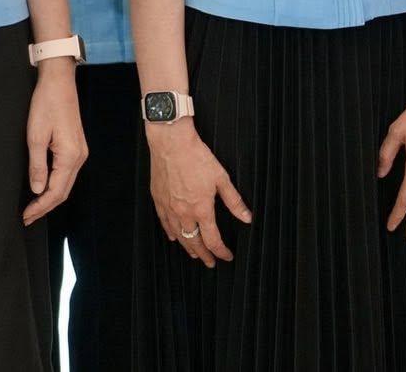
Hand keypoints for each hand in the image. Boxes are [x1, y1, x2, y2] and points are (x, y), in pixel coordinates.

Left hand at [21, 62, 86, 224]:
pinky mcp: (76, 147)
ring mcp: (80, 152)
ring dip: (50, 197)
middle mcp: (79, 157)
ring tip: (33, 207)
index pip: (56, 192)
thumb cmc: (46, 104)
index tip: (26, 216)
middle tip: (27, 217)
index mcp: (70, 156)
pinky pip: (66, 173)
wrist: (58, 83)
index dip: (40, 207)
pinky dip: (55, 184)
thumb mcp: (35, 136)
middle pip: (63, 191)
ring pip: (66, 183)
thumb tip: (37, 190)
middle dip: (45, 206)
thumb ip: (37, 165)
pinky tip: (43, 188)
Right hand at [147, 120, 251, 266]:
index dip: (221, 251)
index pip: (213, 240)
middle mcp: (184, 213)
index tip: (227, 256)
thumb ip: (234, 201)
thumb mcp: (221, 178)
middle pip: (194, 242)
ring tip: (195, 254)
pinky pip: (164, 223)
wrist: (171, 142)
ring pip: (178, 236)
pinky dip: (171, 232)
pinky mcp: (158, 199)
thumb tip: (247, 217)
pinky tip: (174, 236)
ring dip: (188, 247)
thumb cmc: (196, 156)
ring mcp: (169, 207)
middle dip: (204, 255)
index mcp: (201, 209)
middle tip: (210, 262)